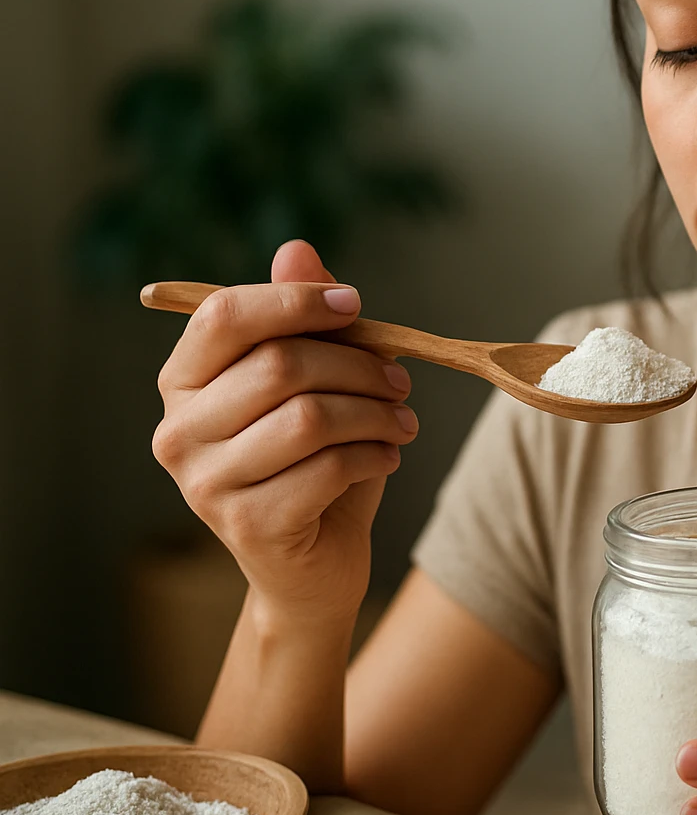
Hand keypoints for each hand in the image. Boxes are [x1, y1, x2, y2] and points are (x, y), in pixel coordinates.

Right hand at [150, 240, 417, 622]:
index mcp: (183, 381)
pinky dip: (374, 456)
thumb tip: (297, 248)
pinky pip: (327, 468)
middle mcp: (178, 431)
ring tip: (402, 421)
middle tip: (400, 382)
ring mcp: (205, 484)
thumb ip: (303, 316)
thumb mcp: (317, 381)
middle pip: (279, 365)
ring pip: (309, 418)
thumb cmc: (314, 460)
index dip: (296, 301)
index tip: (356, 307)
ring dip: (375, 413)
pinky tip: (385, 458)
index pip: (223, 316)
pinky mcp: (246, 525)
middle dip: (359, 366)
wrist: (314, 566)